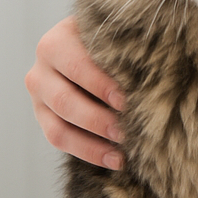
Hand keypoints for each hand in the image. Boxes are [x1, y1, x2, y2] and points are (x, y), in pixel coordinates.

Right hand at [24, 15, 127, 169]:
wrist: (90, 45)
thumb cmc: (112, 40)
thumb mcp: (115, 37)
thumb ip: (126, 49)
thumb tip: (158, 71)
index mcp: (56, 41)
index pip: (77, 68)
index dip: (102, 86)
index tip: (127, 101)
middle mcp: (41, 69)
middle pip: (65, 101)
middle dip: (98, 120)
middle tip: (127, 131)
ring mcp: (38, 97)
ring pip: (58, 128)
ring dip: (93, 144)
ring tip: (122, 153)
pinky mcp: (43, 117)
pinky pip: (58, 141)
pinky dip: (87, 153)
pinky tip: (114, 160)